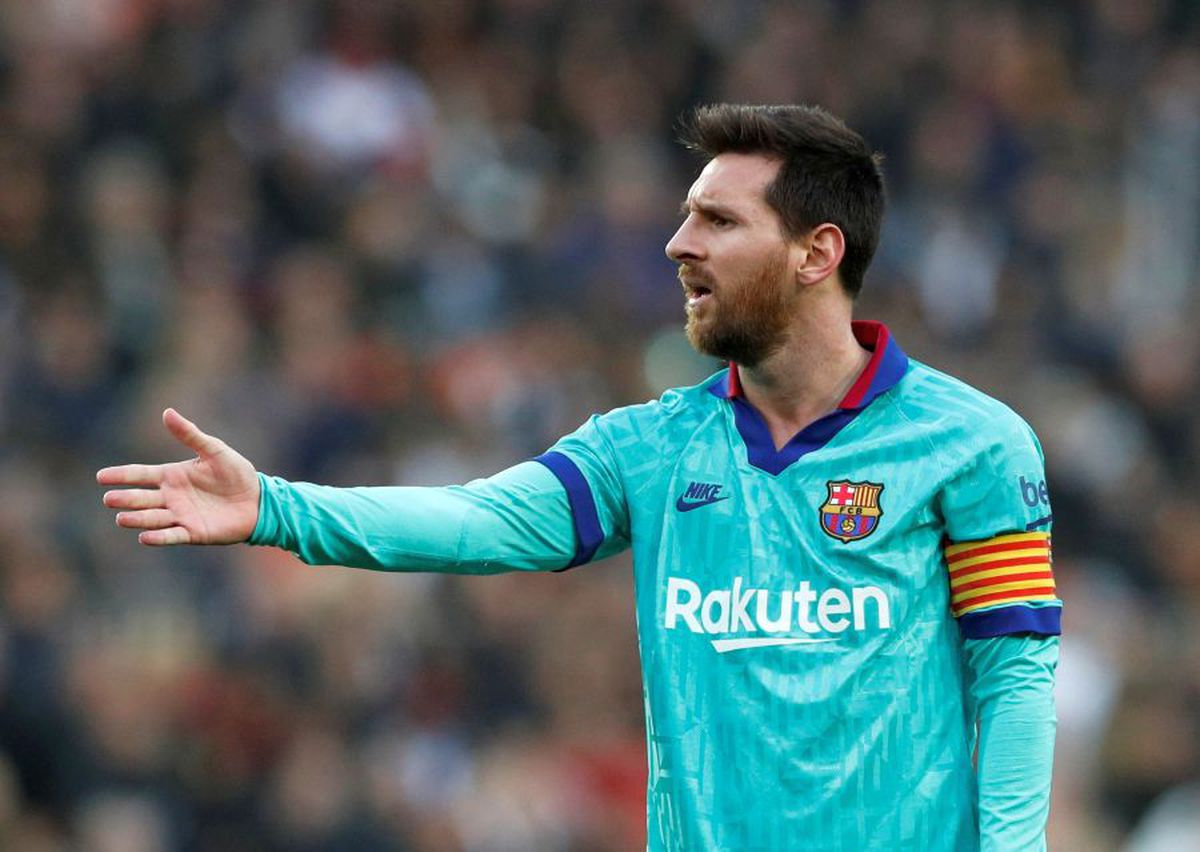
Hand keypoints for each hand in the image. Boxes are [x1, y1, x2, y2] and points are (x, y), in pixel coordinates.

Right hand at [98, 408, 260, 545]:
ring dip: (137, 519)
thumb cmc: (236, 473)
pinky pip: (173, 536)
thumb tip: (167, 412)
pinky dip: (159, 537)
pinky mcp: (193, 533)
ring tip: (122, 518)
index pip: (140, 475)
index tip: (101, 476)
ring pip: (152, 518)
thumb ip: (190, 435)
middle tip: (110, 499)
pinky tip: (145, 537)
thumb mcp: (214, 450)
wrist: (258, 499)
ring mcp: (180, 516)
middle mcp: (171, 497)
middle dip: (126, 499)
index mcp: (172, 476)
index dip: (121, 475)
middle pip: (142, 498)